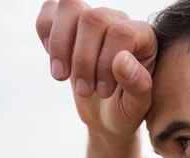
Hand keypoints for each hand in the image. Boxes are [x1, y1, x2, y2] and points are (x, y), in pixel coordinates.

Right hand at [35, 0, 156, 138]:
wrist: (107, 116)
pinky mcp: (68, 25)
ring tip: (61, 76)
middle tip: (84, 91)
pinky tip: (56, 60)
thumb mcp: (137, 107)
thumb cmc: (126, 109)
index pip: (121, 32)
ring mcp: (92, 20)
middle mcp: (118, 21)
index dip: (106, 63)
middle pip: (93, 18)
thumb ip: (138, 85)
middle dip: (82, 59)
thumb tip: (122, 60)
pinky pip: (50, 10)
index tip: (103, 92)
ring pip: (70, 6)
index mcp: (143, 37)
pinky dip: (45, 33)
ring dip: (59, 44)